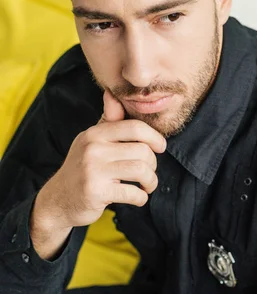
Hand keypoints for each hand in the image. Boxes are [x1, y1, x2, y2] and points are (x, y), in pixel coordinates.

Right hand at [33, 88, 165, 232]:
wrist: (58, 200)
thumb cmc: (82, 168)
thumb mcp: (91, 141)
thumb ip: (107, 121)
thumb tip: (112, 93)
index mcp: (95, 134)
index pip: (135, 128)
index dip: (155, 137)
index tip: (161, 147)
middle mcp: (92, 149)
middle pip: (143, 151)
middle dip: (153, 164)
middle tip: (149, 173)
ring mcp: (93, 170)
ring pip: (141, 171)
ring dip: (151, 182)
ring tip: (147, 186)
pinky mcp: (96, 192)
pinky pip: (133, 193)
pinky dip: (142, 198)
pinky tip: (138, 198)